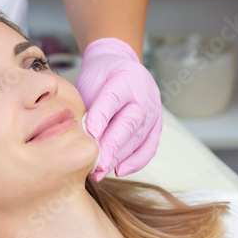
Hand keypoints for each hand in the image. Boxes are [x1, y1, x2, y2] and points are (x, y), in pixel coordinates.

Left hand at [76, 38, 162, 181]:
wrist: (118, 65)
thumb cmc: (99, 77)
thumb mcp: (89, 82)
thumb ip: (87, 106)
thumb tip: (81, 137)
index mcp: (125, 78)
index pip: (112, 100)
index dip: (100, 119)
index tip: (89, 136)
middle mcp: (144, 94)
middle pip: (128, 124)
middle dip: (111, 147)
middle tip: (96, 165)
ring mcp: (154, 111)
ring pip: (138, 139)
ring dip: (119, 158)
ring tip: (100, 172)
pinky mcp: (156, 126)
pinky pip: (149, 147)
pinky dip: (136, 161)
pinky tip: (119, 170)